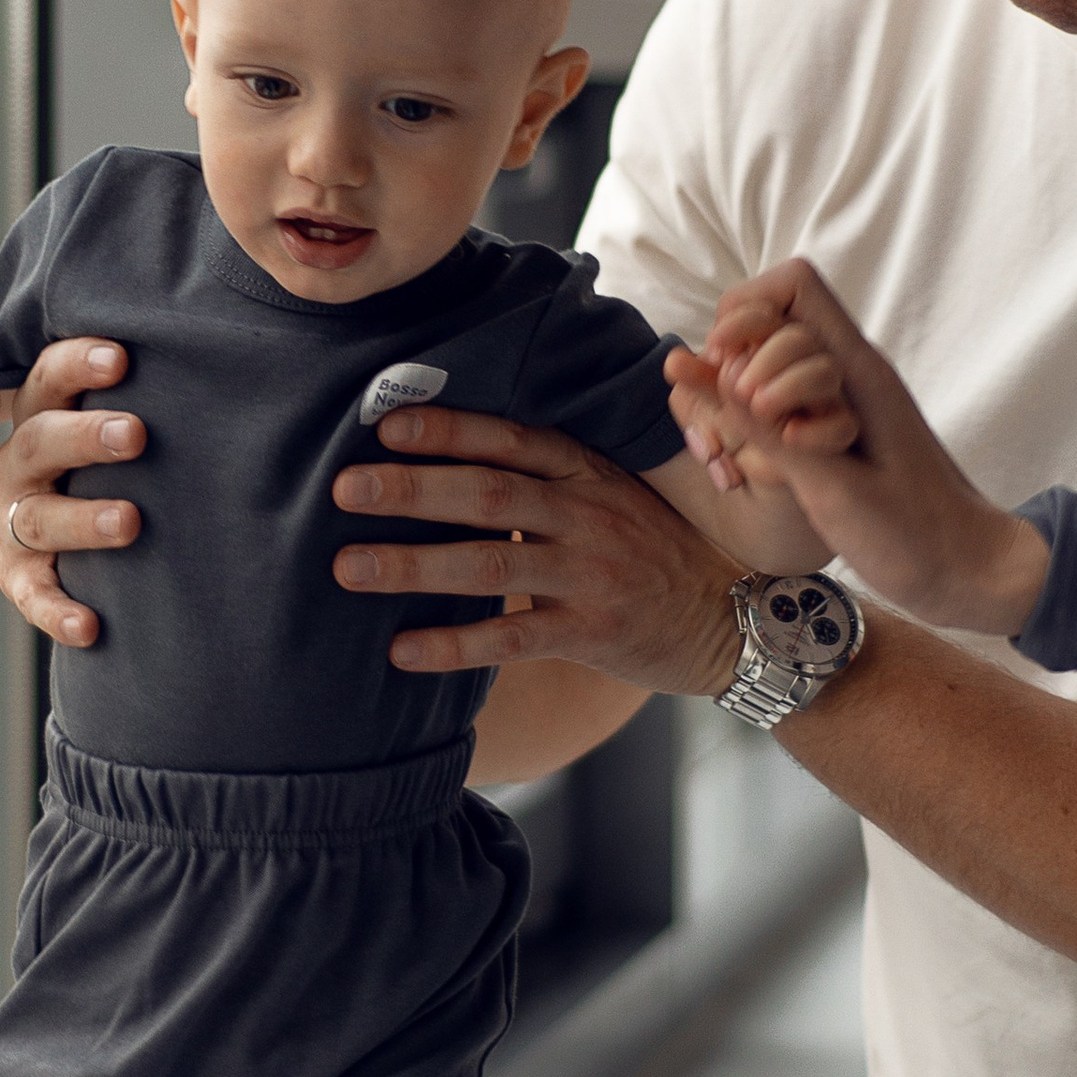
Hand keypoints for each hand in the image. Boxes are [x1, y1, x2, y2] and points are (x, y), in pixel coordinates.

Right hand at [0, 338, 146, 649]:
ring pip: (39, 518)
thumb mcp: (123, 420)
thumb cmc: (119, 459)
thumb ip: (158, 394)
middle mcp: (21, 463)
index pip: (50, 376)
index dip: (78, 364)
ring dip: (82, 520)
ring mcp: (16, 521)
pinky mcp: (19, 575)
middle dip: (87, 436)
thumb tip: (244, 359)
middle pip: (40, 440)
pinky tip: (90, 626)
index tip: (121, 358)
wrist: (74, 527)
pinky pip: (33, 596)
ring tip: (130, 522)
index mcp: (43, 413)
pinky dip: (58, 612)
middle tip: (137, 435)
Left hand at [331, 410, 740, 694]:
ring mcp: (589, 573)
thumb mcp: (610, 493)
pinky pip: (513, 639)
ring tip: (349, 568)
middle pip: (488, 494)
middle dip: (412, 489)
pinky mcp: (592, 633)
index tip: (386, 426)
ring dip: (414, 565)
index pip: (510, 440)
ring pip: (490, 564)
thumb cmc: (652, 550)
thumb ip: (545, 477)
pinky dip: (455, 644)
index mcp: (586, 472)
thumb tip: (448, 461)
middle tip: (345, 489)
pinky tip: (402, 650)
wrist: (731, 618)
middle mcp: (586, 514)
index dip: (448, 430)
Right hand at [693, 260, 1048, 635]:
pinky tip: (760, 465)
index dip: (746, 311)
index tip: (730, 371)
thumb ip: (768, 428)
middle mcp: (848, 373)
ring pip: (768, 362)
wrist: (970, 572)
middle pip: (770, 320)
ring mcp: (841, 401)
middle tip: (751, 423)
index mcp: (858, 370)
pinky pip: (780, 404)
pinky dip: (758, 425)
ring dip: (743, 399)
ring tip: (754, 453)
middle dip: (738, 362)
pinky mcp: (833, 430)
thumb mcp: (832, 487)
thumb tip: (704, 368)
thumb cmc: (916, 537)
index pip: (793, 284)